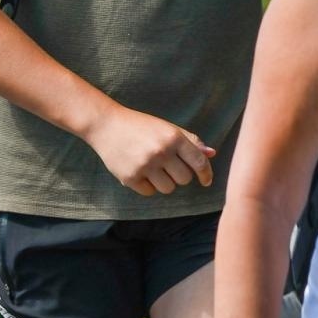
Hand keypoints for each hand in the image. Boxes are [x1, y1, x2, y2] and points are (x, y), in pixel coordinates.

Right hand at [85, 106, 215, 196]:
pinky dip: (148, 186)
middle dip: (180, 176)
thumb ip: (190, 141)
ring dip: (165, 182)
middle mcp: (161, 151)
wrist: (106, 125)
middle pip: (184, 179)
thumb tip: (211, 154)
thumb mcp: (167, 128)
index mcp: (173, 137)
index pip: (199, 162)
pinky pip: (150, 192)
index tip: (206, 181)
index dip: (206, 174)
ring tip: (154, 169)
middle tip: (169, 166)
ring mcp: (145, 165)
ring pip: (169, 189)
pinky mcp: (130, 177)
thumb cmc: (141, 126)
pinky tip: (140, 171)